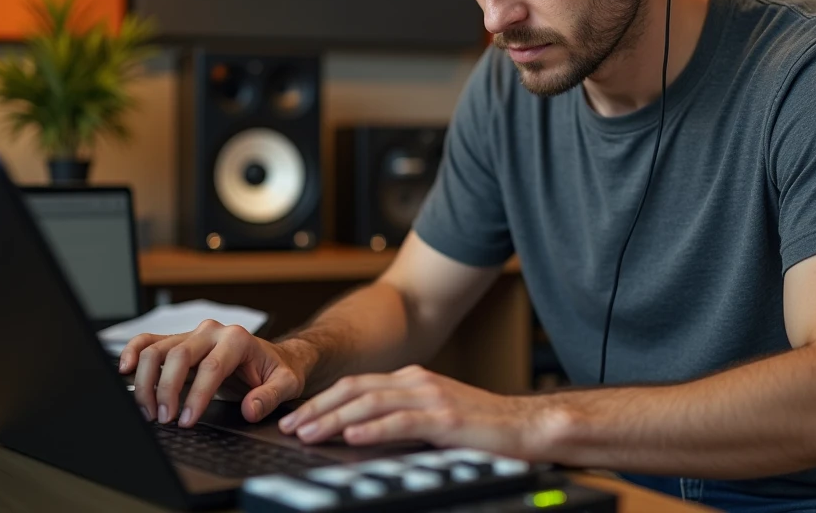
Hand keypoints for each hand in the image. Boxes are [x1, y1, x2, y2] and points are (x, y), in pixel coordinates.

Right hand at [118, 321, 311, 427]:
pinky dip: (133, 352)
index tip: (185, 420)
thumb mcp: (287, 384)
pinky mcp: (179, 342)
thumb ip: (270, 396)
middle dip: (166, 390)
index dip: (195, 395)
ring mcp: (193, 334)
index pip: (210, 366)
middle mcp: (212, 332)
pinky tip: (124, 370)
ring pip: (157, 348)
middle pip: (177, 355)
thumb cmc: (278, 370)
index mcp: (237, 339)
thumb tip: (250, 409)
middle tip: (163, 420)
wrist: (275, 357)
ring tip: (147, 410)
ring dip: (145, 380)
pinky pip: (149, 342)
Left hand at [277, 365, 546, 459]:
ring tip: (308, 432)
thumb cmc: (482, 427)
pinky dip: (373, 428)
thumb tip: (360, 430)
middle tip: (289, 424)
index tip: (297, 416)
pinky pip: (402, 421)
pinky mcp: (446, 419)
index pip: (357, 385)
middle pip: (356, 390)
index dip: (323, 400)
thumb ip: (403, 416)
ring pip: (371, 403)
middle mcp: (418, 381)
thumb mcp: (435, 415)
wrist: (526, 425)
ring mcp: (432, 397)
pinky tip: (352, 435)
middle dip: (318, 407)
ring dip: (334, 418)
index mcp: (413, 379)